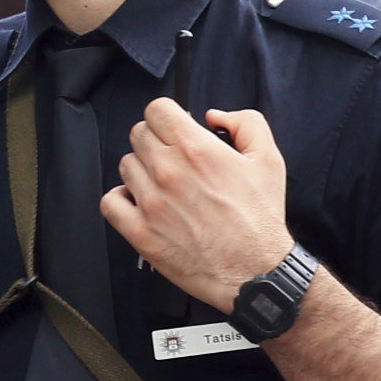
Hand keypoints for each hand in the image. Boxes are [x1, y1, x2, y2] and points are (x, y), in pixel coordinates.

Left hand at [105, 99, 291, 311]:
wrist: (255, 270)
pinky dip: (123, 199)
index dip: (168, 116)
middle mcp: (168, 171)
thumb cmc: (260, 220)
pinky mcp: (140, 231)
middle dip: (157, 141)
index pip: (157, 110)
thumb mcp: (269, 160)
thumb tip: (215, 116)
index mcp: (196, 149)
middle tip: (175, 159)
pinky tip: (142, 203)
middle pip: (138, 134)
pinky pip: (111, 201)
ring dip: (142, 170)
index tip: (175, 128)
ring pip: (126, 165)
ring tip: (164, 185)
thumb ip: (246, 124)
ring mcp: (150, 202)